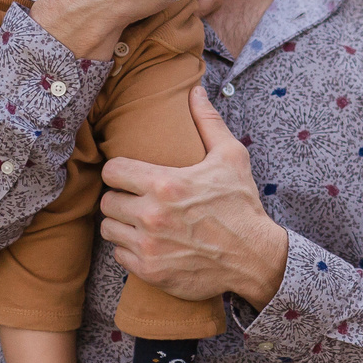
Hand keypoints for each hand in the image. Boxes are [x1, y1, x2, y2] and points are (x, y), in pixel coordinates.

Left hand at [97, 87, 289, 307]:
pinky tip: (150, 244)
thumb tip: (195, 90)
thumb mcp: (231, 158)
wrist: (255, 259)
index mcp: (165, 184)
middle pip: (107, 201)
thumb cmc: (242, 206)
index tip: (130, 176)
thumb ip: (208, 122)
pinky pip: (119, 257)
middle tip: (137, 200)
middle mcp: (151, 216)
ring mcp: (149, 247)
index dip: (119, 172)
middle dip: (120, 198)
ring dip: (122, 225)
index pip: (112, 171)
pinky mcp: (150, 272)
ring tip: (141, 222)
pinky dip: (131, 251)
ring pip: (109, 229)